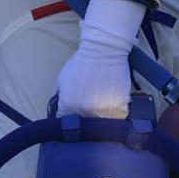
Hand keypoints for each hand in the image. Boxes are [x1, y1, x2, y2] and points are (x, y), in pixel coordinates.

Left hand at [56, 0, 144, 118]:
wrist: (103, 51)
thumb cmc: (81, 63)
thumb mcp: (62, 79)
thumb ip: (59, 97)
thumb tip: (59, 112)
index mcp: (68, 105)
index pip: (66, 123)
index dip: (71, 119)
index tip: (75, 115)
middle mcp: (84, 111)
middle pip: (85, 127)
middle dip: (86, 119)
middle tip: (90, 109)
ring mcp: (103, 111)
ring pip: (102, 125)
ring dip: (102, 118)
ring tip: (102, 106)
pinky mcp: (119, 107)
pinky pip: (118, 118)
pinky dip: (116, 112)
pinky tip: (113, 102)